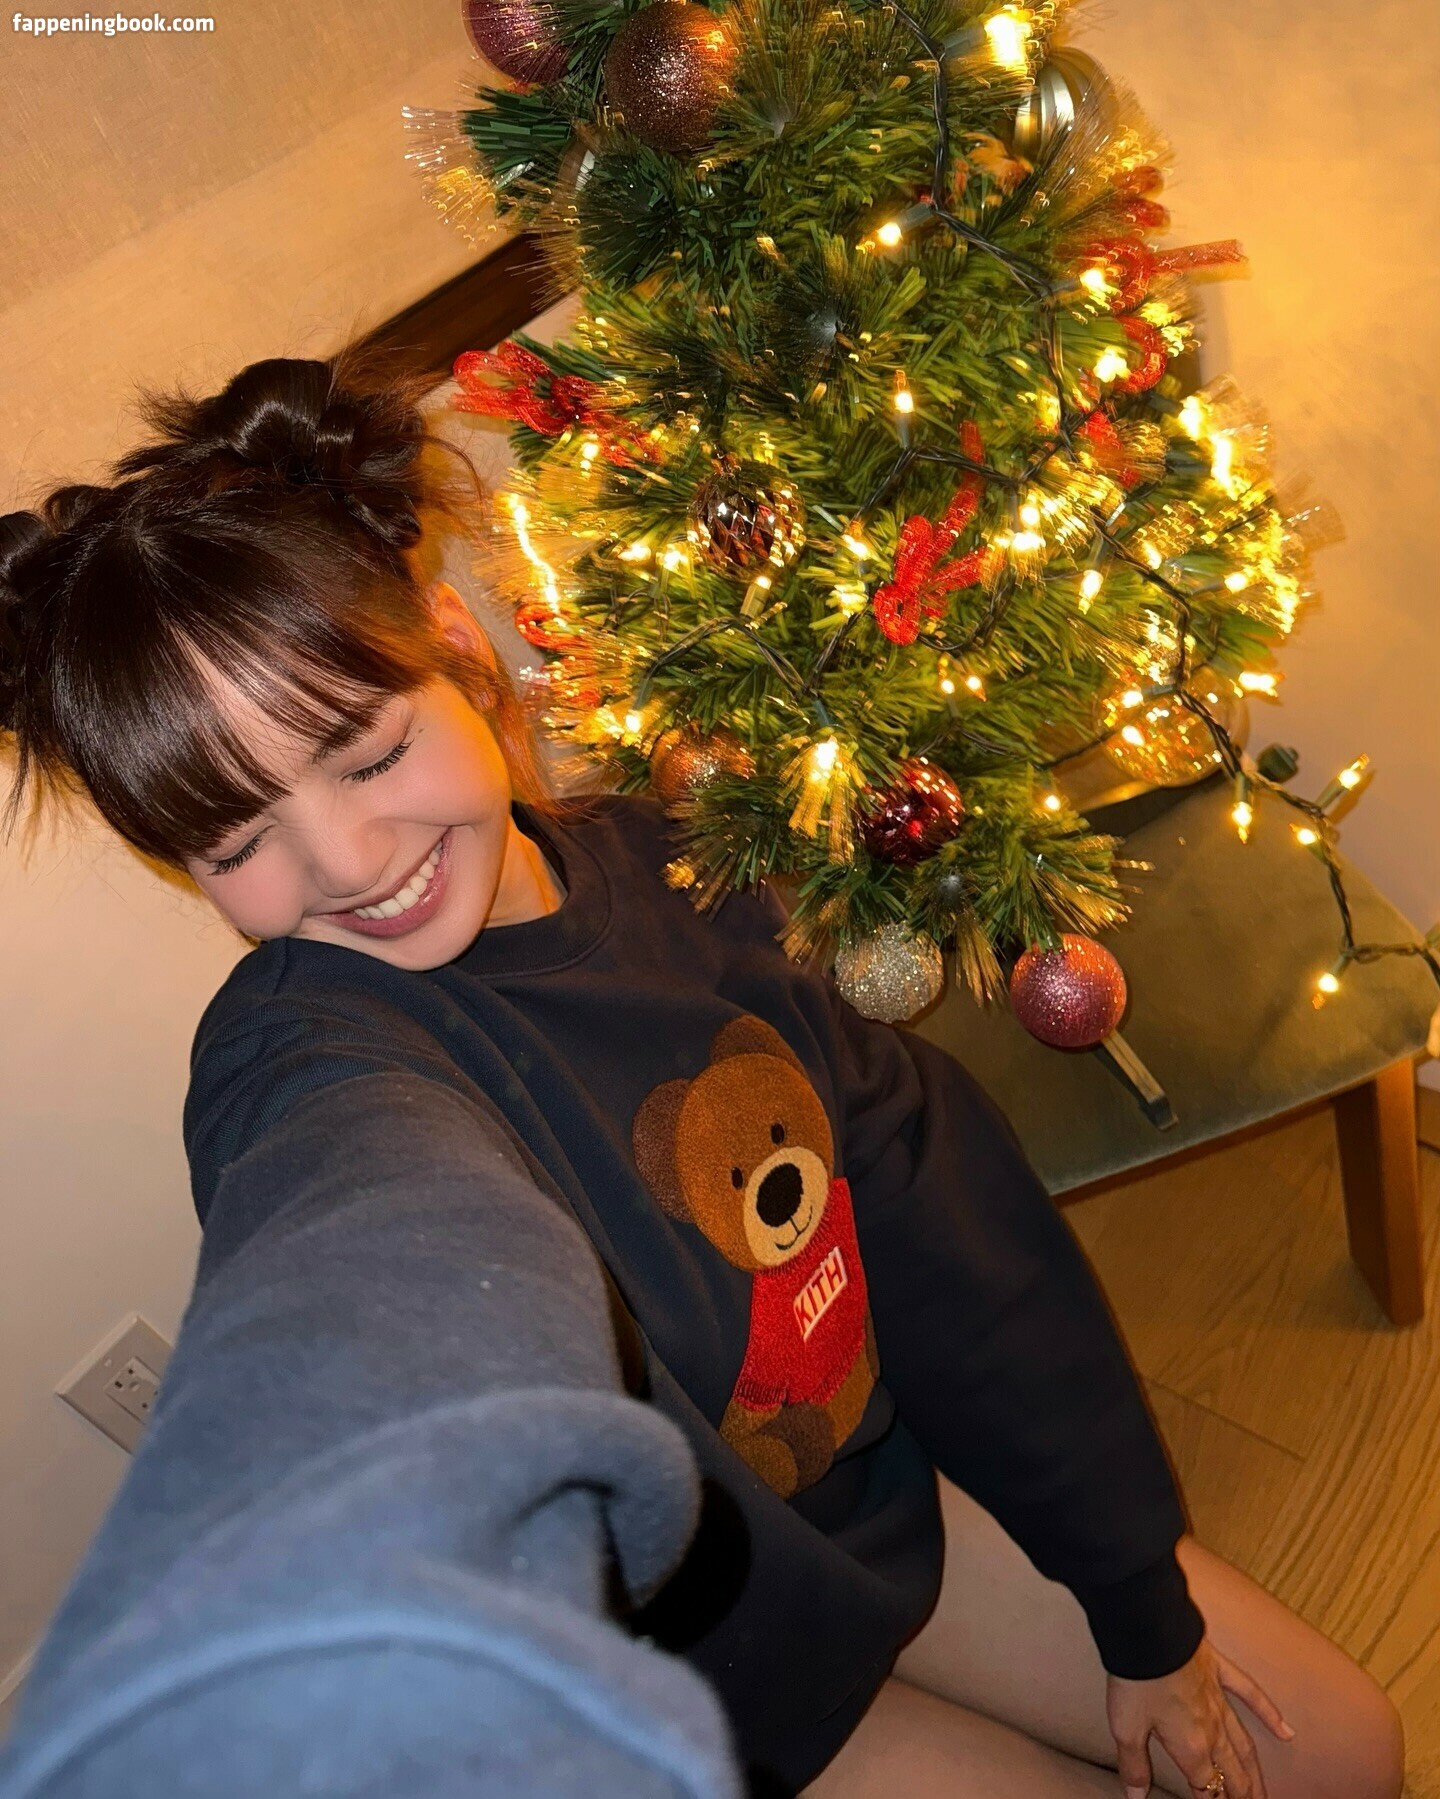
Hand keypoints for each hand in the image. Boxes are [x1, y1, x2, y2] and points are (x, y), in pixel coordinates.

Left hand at [1107, 1635, 1295, 1798]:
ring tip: (1264, 1793)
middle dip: (1242, 1796)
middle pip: (1233, 1774)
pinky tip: (1286, 1732)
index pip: (1206, 1788)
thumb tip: (1136, 1796)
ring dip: (1255, 1772)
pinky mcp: (1219, 1671)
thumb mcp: (1126, 1730)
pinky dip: (1269, 1714)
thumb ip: (1135, 1767)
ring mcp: (1220, 1700)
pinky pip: (1250, 1695)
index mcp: (1191, 1748)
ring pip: (1245, 1745)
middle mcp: (1213, 1730)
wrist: (1147, 1633)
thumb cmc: (1135, 1682)